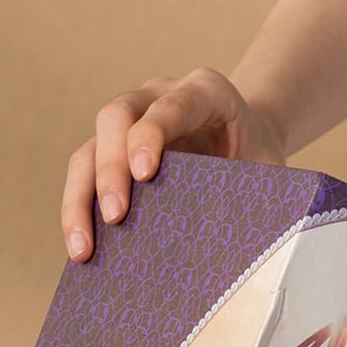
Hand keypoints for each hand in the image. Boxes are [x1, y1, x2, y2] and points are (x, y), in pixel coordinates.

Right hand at [61, 68, 286, 260]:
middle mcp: (157, 96)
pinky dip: (77, 211)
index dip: (152, 133)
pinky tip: (81, 249)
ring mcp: (128, 123)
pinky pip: (82, 176)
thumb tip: (242, 254)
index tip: (145, 174)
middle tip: (116, 217)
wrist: (247, 142)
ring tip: (83, 248)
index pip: (171, 104)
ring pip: (88, 149)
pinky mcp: (109, 152)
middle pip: (116, 118)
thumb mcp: (269, 172)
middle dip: (111, 168)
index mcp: (205, 91)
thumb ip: (259, 196)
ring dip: (80, 198)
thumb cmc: (259, 160)